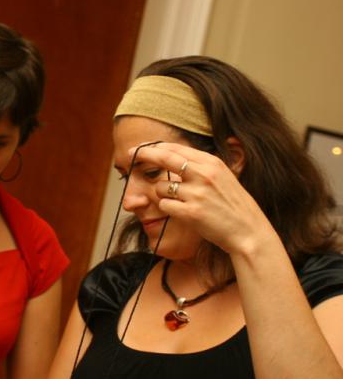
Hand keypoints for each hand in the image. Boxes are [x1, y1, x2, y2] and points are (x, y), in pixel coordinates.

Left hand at [131, 142, 274, 254]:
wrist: (248, 231)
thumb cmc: (233, 205)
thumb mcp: (223, 177)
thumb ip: (200, 166)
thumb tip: (172, 155)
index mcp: (211, 163)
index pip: (176, 149)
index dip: (154, 147)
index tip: (140, 147)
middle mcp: (203, 174)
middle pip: (164, 158)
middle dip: (143, 155)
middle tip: (129, 154)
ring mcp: (196, 193)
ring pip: (160, 187)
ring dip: (163, 195)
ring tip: (181, 202)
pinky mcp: (190, 212)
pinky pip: (164, 206)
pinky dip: (168, 209)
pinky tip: (182, 213)